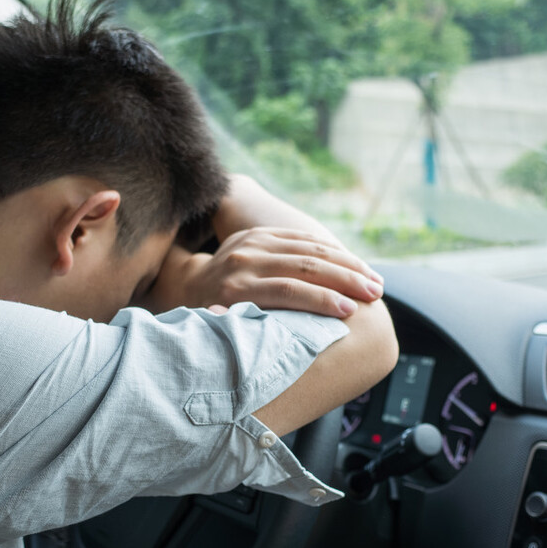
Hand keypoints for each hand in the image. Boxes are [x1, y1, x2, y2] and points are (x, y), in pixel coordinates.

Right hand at [142, 226, 383, 318]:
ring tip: (366, 299)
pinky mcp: (236, 292)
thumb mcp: (247, 270)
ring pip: (305, 271)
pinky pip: (287, 293)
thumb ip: (278, 267)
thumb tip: (328, 280)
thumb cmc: (216, 297)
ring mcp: (242, 268)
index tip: (370, 275)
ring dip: (342, 285)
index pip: (311, 244)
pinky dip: (319, 299)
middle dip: (351, 272)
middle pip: (314, 255)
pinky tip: (341, 309)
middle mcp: (250, 247)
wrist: (169, 306)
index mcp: (257, 238)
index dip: (345, 259)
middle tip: (377, 288)